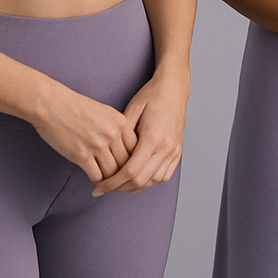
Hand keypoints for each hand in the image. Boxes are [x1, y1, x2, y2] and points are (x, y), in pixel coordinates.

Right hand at [31, 86, 139, 185]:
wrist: (51, 105)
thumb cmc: (77, 108)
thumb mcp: (106, 112)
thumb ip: (118, 129)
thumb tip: (127, 149)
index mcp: (121, 122)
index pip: (137, 149)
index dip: (135, 161)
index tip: (130, 169)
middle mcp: (112, 134)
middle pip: (127, 163)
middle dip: (124, 175)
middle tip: (121, 182)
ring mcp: (97, 145)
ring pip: (113, 173)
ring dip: (111, 180)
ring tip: (108, 183)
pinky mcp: (81, 155)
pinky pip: (97, 176)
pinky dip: (97, 181)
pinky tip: (96, 181)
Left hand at [94, 67, 189, 195]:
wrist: (174, 88)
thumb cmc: (151, 95)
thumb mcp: (131, 110)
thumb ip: (122, 134)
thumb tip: (108, 154)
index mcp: (152, 137)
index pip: (130, 170)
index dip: (112, 182)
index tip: (99, 187)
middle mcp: (165, 147)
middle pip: (141, 180)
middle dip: (120, 188)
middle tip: (105, 188)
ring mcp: (173, 150)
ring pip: (153, 181)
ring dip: (135, 187)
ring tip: (119, 185)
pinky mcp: (178, 151)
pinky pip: (164, 176)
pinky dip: (150, 182)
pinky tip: (138, 179)